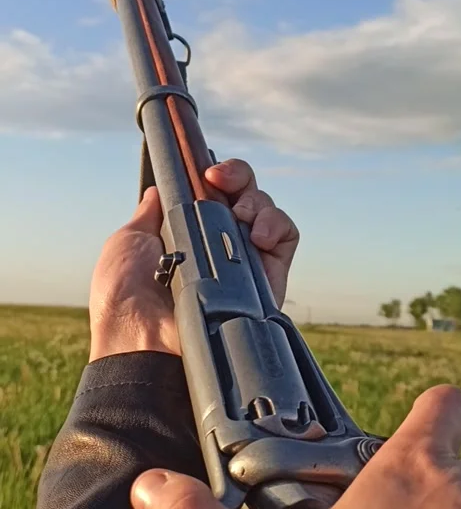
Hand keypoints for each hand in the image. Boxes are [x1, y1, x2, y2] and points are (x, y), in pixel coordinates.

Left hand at [89, 159, 297, 360]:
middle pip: (244, 196)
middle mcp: (218, 246)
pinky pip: (286, 238)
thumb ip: (149, 213)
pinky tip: (257, 235)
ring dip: (256, 202)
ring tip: (238, 216)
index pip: (214, 193)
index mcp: (186, 234)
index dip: (217, 174)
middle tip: (220, 181)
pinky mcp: (268, 280)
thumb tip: (156, 190)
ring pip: (267, 213)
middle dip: (238, 177)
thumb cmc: (126, 296)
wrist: (144, 338)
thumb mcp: (127, 241)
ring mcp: (244, 262)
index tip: (206, 170)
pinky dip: (277, 225)